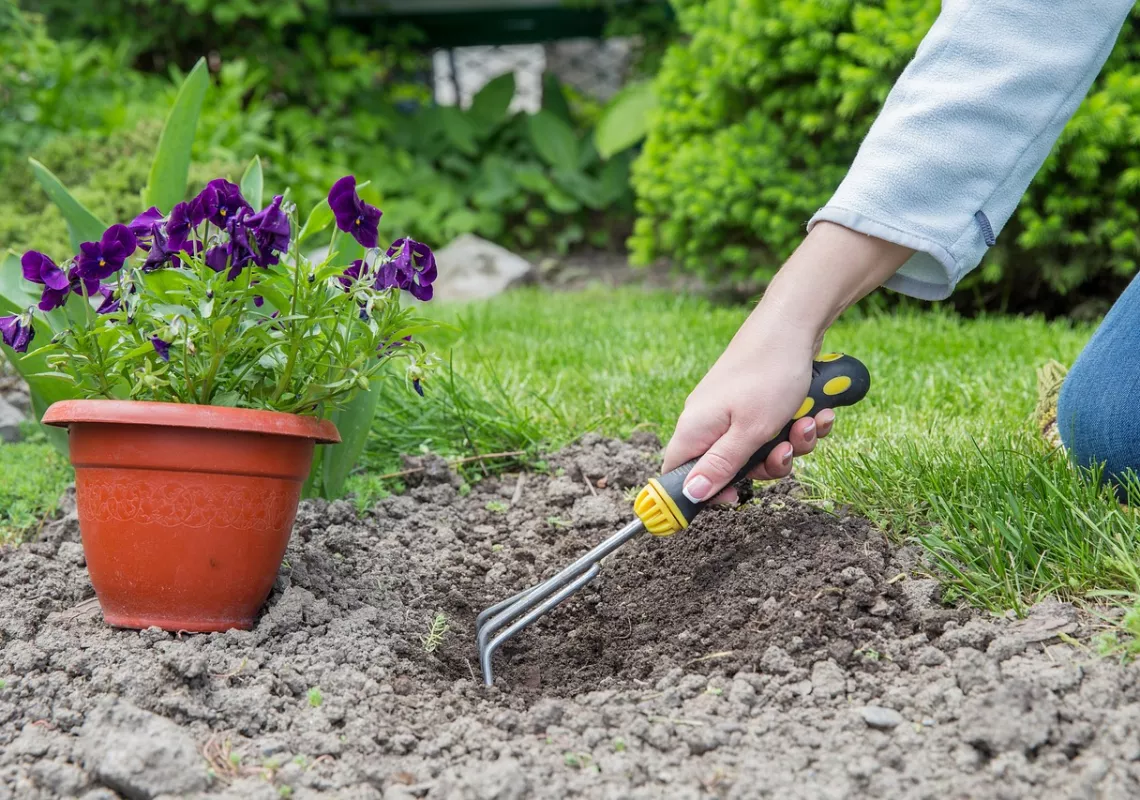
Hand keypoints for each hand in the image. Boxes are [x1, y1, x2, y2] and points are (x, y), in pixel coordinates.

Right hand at [661, 325, 833, 503]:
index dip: (702, 493)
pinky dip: (797, 424)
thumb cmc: (768, 375)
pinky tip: (816, 411)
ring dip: (790, 443)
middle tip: (784, 452)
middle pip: (729, 467)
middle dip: (766, 465)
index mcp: (695, 428)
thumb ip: (720, 465)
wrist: (794, 324)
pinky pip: (775, 428)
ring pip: (760, 449)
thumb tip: (690, 493)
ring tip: (808, 422)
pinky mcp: (757, 401)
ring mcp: (734, 409)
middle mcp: (710, 420)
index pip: (679, 474)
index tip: (735, 497)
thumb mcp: (749, 431)